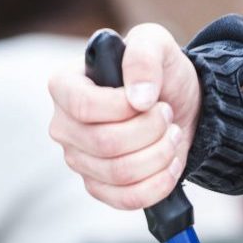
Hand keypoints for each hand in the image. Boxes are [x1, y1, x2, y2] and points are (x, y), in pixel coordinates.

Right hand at [47, 23, 199, 209]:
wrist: (178, 105)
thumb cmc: (158, 72)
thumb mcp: (156, 43)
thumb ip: (143, 55)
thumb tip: (138, 97)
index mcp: (64, 86)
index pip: (83, 106)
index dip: (123, 108)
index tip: (151, 99)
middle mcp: (64, 125)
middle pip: (104, 143)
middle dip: (150, 131)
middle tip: (168, 114)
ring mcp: (78, 160)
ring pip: (119, 173)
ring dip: (160, 154)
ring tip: (172, 134)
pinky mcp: (98, 187)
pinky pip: (126, 199)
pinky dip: (159, 184)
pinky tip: (171, 163)